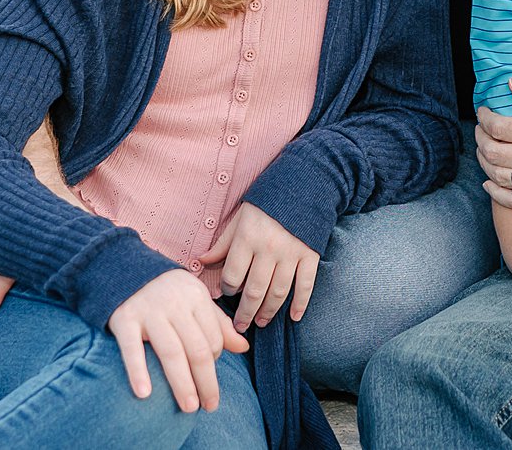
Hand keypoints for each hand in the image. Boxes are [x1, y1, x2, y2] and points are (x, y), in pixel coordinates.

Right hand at [107, 269, 249, 410]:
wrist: (124, 270)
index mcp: (196, 297)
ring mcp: (149, 311)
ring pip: (171, 352)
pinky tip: (145, 394)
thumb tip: (244, 347)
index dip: (215, 363)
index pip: (213, 338)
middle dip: (206, 381)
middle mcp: (175, 303)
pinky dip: (138, 371)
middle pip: (197, 349)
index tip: (208, 380)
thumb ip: (218, 324)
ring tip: (189, 407)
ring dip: (182, 383)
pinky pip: (131, 349)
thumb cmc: (167, 293)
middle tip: (209, 406)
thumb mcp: (195, 300)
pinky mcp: (123, 319)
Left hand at [197, 202, 320, 331]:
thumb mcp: (240, 217)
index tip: (227, 294)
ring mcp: (291, 253)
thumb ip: (223, 243)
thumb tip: (201, 261)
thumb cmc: (267, 202)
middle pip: (254, 290)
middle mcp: (268, 249)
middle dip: (245, 312)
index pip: (233, 275)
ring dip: (268, 311)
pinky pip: (305, 284)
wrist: (304, 184)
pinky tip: (294, 317)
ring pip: (278, 292)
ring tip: (260, 322)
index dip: (227, 289)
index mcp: (248, 238)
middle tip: (240, 326)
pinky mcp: (310, 254)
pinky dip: (300, 303)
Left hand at [476, 79, 511, 212]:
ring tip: (484, 151)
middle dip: (480, 138)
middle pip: (493, 151)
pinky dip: (496, 192)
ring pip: (499, 175)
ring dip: (484, 162)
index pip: (500, 126)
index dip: (485, 118)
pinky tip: (490, 182)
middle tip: (481, 130)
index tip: (484, 112)